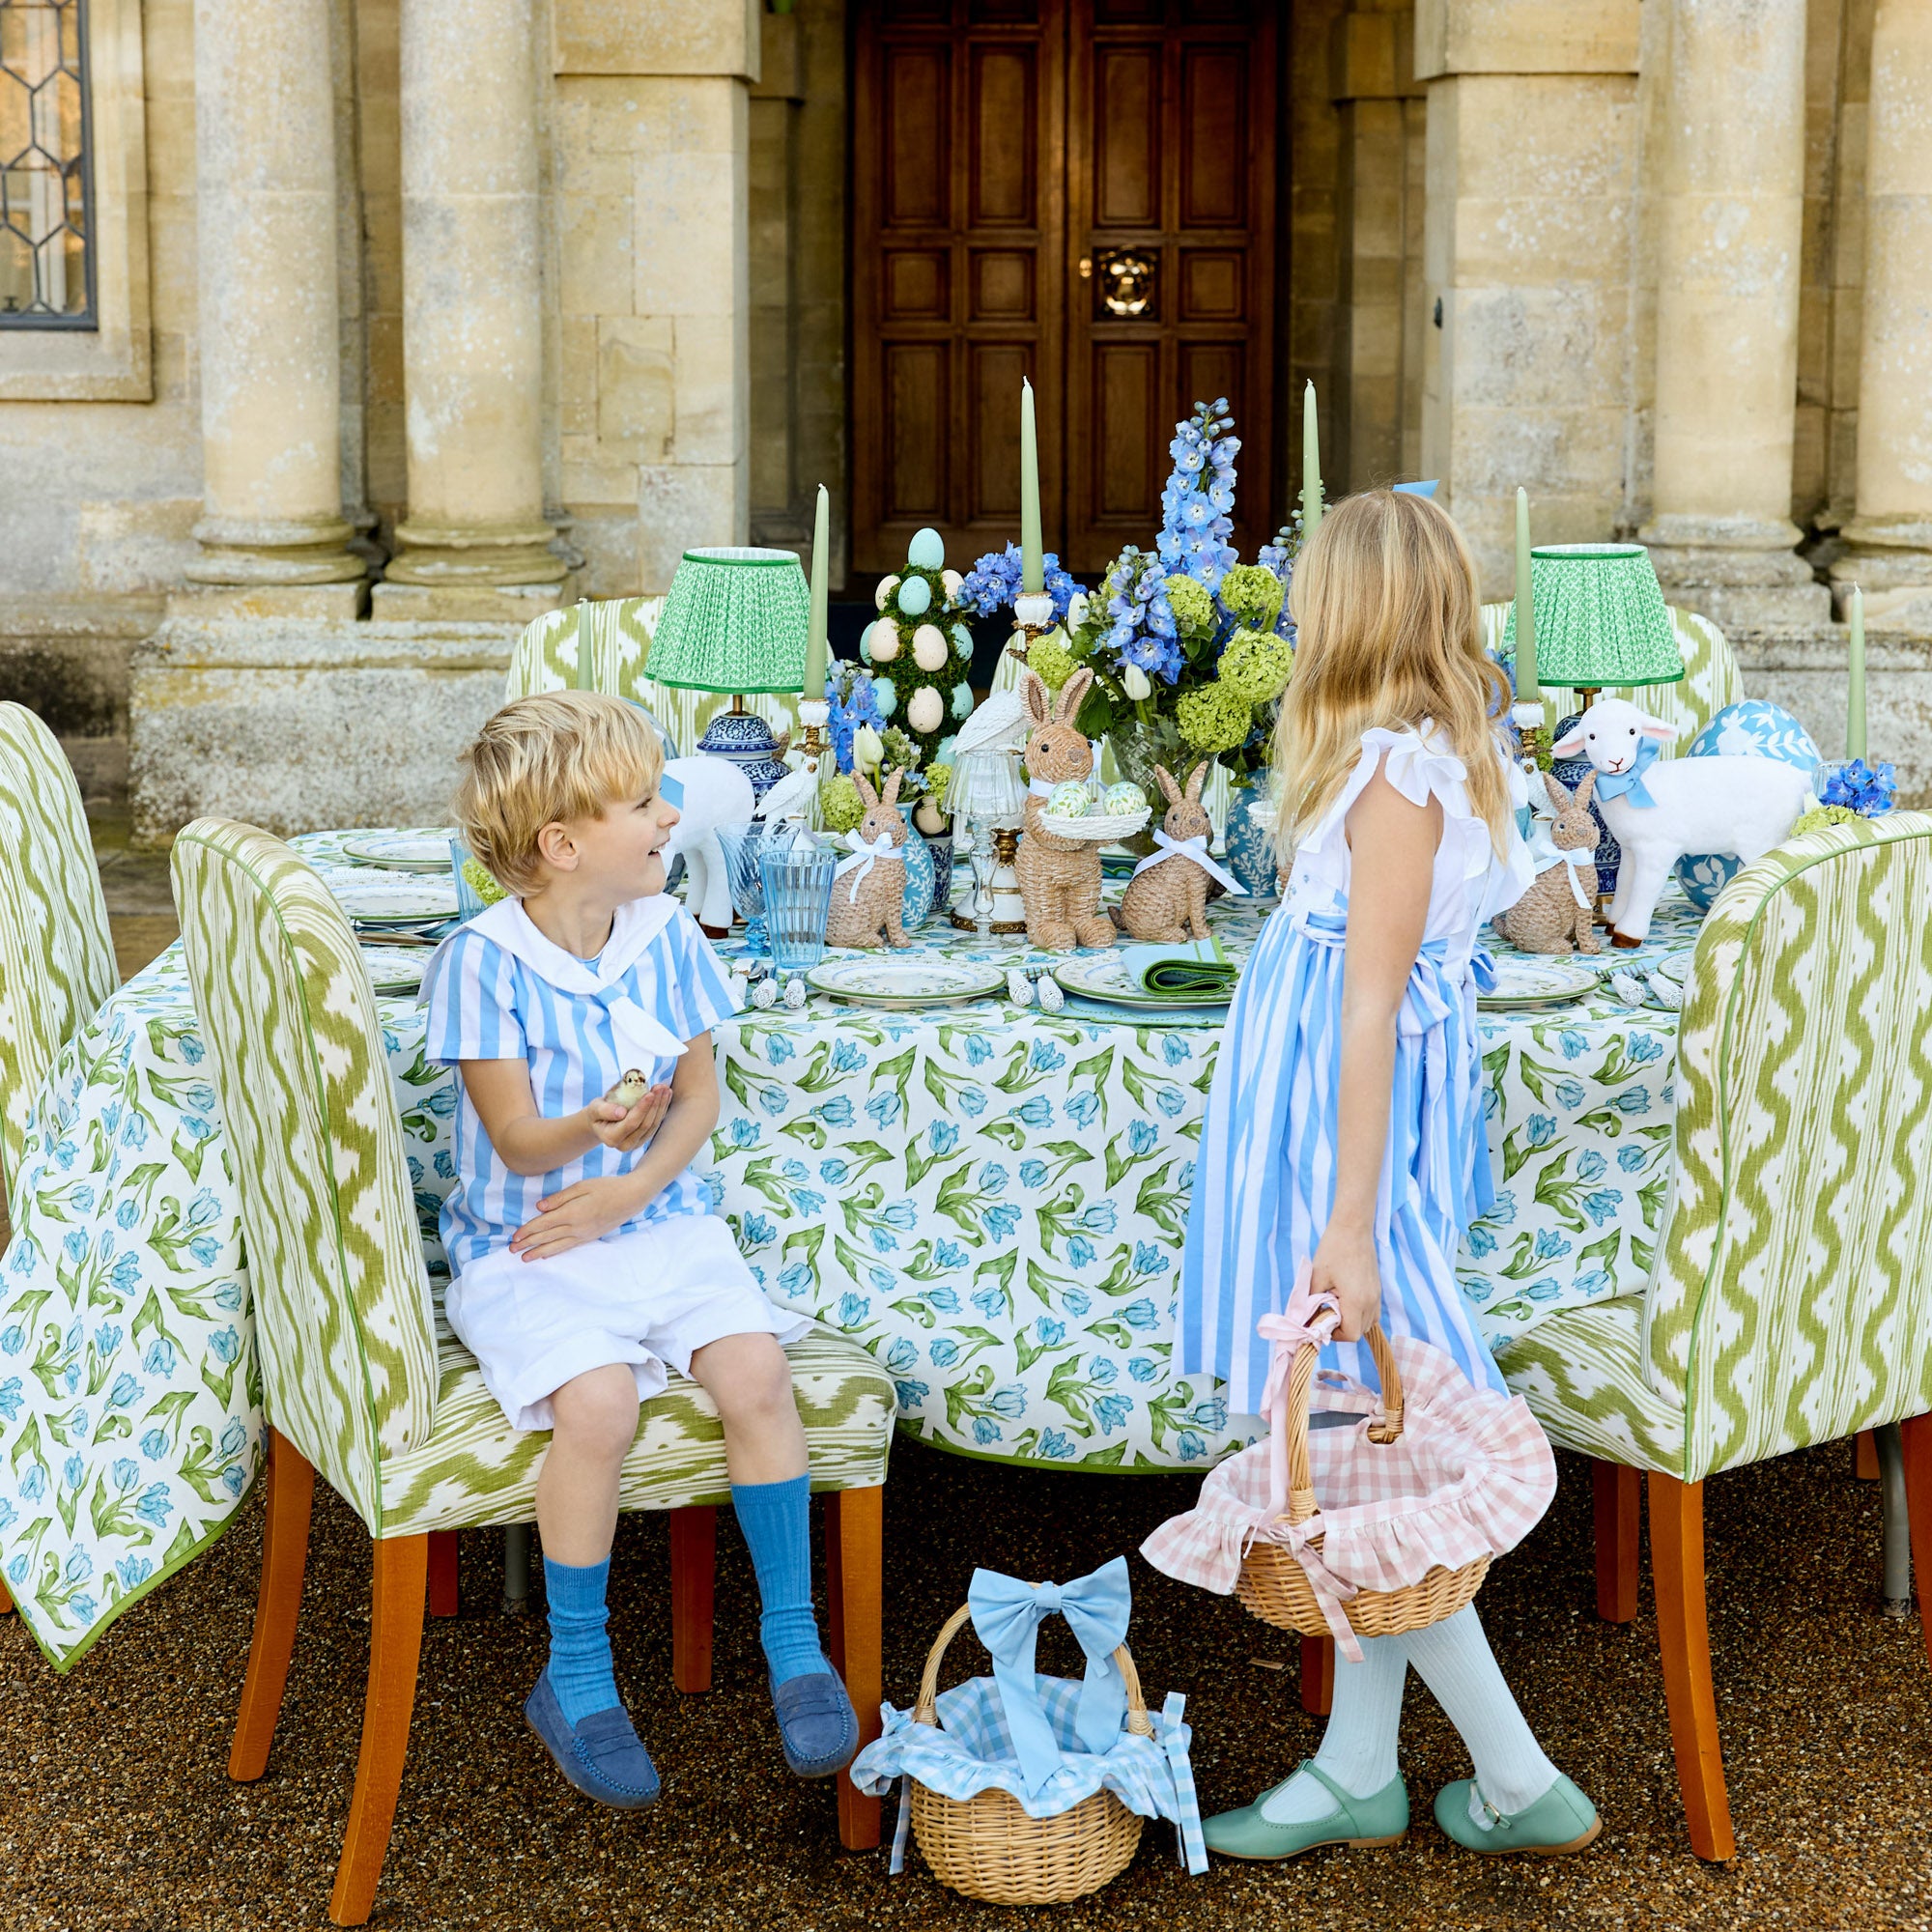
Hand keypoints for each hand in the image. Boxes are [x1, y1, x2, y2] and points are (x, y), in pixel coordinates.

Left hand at [512, 1176, 639, 1262]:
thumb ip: (560, 1197)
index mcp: (572, 1213)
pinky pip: (568, 1247)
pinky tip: (545, 1255)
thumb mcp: (582, 1186)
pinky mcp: (589, 1237)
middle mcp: (576, 1227)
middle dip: (528, 1244)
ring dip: (538, 1252)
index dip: (528, 1230)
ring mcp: (583, 1235)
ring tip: (524, 1258)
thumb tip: (539, 1207)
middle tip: (511, 1250)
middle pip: (547, 1237)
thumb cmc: (607, 1187)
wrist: (631, 1198)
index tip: (515, 1237)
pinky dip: (554, 1252)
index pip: (544, 1224)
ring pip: (556, 1246)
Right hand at [584, 1084, 671, 1153]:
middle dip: (655, 1105)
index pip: (631, 1123)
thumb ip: (605, 1110)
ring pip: (653, 1124)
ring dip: (662, 1105)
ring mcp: (637, 1143)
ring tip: (665, 1088)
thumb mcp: (595, 1108)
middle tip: (661, 1087)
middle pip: (645, 1125)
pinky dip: (662, 1108)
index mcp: (612, 1138)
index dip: (642, 1109)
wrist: (601, 1121)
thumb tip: (621, 1112)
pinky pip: (656, 1123)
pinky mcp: (645, 1138)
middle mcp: (625, 1145)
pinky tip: (666, 1095)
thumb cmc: (597, 1112)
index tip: (650, 1093)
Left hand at [1309, 1223, 1380, 1342]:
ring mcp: (1377, 1295)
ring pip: (1368, 1323)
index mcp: (1356, 1300)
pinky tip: (1344, 1299)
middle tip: (1325, 1313)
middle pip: (1360, 1331)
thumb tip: (1304, 1320)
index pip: (1351, 1335)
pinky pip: (1371, 1311)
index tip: (1321, 1322)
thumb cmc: (1333, 1249)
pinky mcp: (1377, 1288)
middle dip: (1341, 1328)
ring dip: (1351, 1321)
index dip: (1335, 1335)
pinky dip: (1359, 1313)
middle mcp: (1371, 1301)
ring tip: (1335, 1305)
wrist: (1353, 1227)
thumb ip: (1310, 1302)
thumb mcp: (1317, 1276)